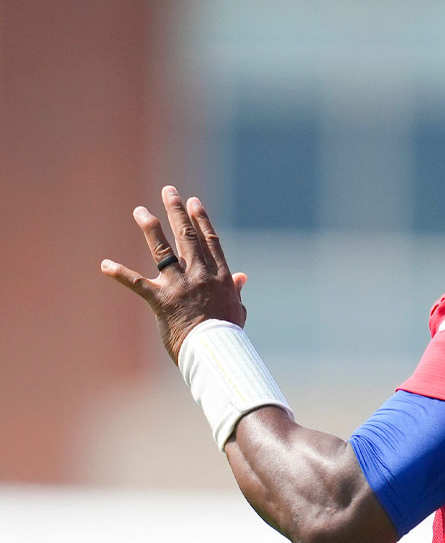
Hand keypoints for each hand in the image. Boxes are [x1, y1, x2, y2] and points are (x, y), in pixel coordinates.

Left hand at [101, 186, 247, 363]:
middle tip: (169, 191)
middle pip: (187, 236)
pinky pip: (136, 284)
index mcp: (219, 276)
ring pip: (163, 251)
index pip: (209, 240)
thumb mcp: (236, 309)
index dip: (201, 219)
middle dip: (177, 211)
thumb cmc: (226, 334)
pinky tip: (104, 264)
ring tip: (140, 211)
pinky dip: (119, 273)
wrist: (215, 351)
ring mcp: (180, 285)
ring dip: (150, 228)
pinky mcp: (161, 300)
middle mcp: (200, 274)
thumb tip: (242, 277)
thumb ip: (235, 290)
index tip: (194, 202)